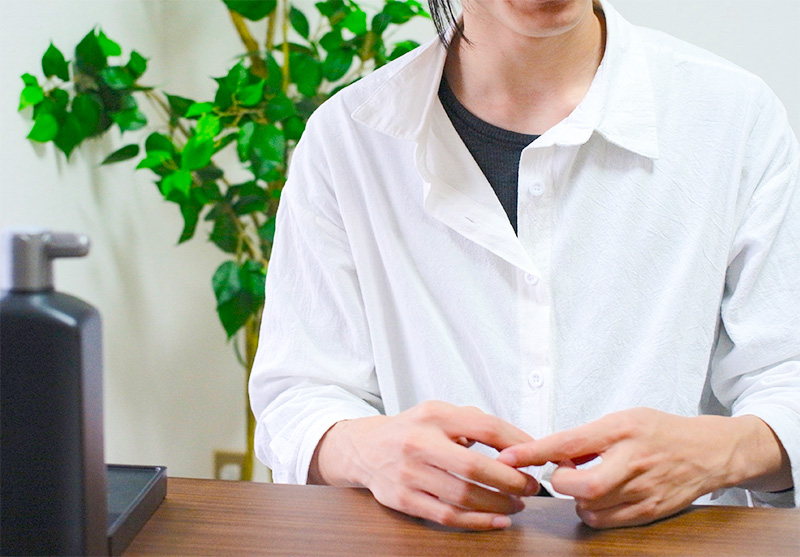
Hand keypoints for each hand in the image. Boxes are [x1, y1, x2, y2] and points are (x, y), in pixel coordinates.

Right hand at [309, 400, 538, 529]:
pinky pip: (446, 515)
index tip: (535, 456)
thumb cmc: (412, 430)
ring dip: (498, 504)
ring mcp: (408, 473)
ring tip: (516, 504)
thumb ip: (477, 424)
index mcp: (434, 415)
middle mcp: (418, 442)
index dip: (517, 444)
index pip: (485, 427)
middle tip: (530, 487)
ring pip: (463, 496)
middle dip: (511, 481)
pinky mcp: (402, 499)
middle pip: (475, 467)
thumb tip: (522, 445)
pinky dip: (477, 521)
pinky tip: (497, 520)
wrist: (364, 448)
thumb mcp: (441, 414)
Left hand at [497, 408, 790, 528]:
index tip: (506, 457)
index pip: (567, 443)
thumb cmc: (660, 430)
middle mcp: (631, 460)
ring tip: (587, 481)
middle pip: (579, 486)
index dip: (532, 453)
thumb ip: (587, 437)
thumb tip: (551, 454)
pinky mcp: (649, 511)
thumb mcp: (622, 418)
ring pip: (588, 507)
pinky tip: (601, 496)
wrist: (708, 451)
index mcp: (620, 429)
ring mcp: (643, 489)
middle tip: (563, 473)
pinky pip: (606, 521)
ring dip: (576, 498)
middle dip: (560, 483)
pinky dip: (593, 512)